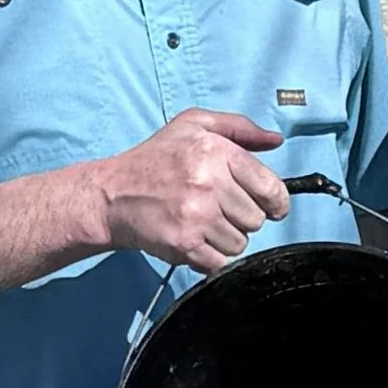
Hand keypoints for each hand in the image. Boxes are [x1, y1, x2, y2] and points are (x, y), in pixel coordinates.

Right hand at [88, 109, 287, 271]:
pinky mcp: (184, 243)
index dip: (276, 202)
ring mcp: (196, 215)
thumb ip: (238, 127)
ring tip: (201, 222)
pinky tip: (194, 239)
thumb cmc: (155, 159)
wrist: (111, 195)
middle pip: (256, 219)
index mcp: (216, 152)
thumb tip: (275, 140)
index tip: (269, 206)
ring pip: (240, 243)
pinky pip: (221, 262)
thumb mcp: (193, 125)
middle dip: (241, 218)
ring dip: (225, 238)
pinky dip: (211, 257)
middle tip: (217, 209)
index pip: (271, 188)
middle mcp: (208, 182)